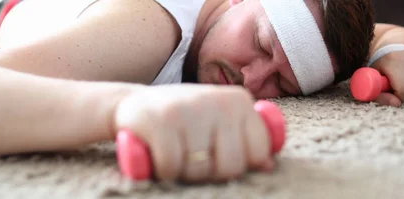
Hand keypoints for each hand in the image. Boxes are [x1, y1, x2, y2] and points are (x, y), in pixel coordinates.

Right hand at [114, 84, 274, 182]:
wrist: (134, 104)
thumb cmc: (185, 120)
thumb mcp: (219, 122)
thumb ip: (245, 140)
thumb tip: (268, 166)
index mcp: (239, 101)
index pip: (258, 153)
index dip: (238, 165)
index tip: (218, 156)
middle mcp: (218, 101)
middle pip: (230, 166)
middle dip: (209, 172)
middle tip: (193, 157)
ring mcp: (189, 109)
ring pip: (199, 170)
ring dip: (183, 172)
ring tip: (174, 151)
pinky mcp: (161, 121)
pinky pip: (171, 167)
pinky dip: (163, 170)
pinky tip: (157, 153)